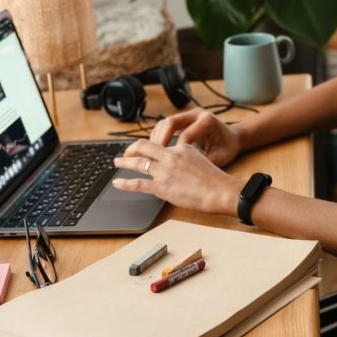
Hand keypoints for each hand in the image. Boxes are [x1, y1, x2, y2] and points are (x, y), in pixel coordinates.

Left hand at [112, 139, 242, 214]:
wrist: (220, 191)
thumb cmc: (215, 180)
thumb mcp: (201, 160)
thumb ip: (187, 159)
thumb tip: (178, 166)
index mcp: (182, 148)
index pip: (161, 145)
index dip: (150, 148)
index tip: (145, 151)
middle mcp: (171, 156)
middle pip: (144, 147)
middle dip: (131, 149)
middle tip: (125, 153)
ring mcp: (165, 171)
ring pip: (138, 163)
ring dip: (124, 162)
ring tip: (117, 162)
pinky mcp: (162, 187)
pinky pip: (138, 183)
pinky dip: (125, 183)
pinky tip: (117, 183)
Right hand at [149, 109, 241, 167]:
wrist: (234, 137)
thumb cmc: (228, 147)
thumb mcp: (220, 157)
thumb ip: (204, 162)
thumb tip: (186, 173)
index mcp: (207, 121)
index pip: (185, 135)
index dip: (175, 150)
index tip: (169, 164)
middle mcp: (196, 114)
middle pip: (170, 123)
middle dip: (159, 140)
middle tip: (151, 156)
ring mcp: (189, 115)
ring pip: (165, 123)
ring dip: (156, 138)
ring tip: (150, 154)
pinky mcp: (184, 119)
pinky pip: (166, 126)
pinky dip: (159, 136)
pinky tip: (156, 150)